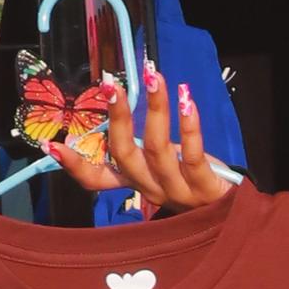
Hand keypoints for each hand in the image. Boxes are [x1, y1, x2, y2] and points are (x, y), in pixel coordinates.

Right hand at [49, 64, 233, 213]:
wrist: (234, 211)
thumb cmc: (194, 178)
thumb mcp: (162, 165)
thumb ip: (140, 146)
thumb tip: (118, 104)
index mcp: (136, 182)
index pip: (97, 180)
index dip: (75, 165)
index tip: (54, 145)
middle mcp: (152, 189)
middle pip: (125, 155)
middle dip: (116, 118)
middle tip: (111, 85)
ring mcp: (178, 192)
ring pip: (158, 150)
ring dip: (155, 109)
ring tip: (155, 77)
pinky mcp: (206, 189)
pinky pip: (193, 156)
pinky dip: (189, 126)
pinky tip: (186, 100)